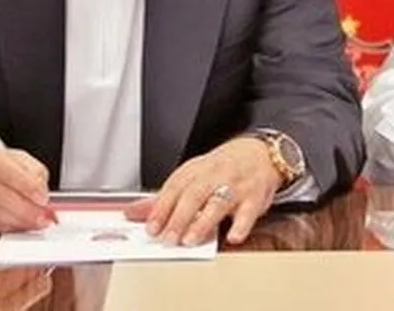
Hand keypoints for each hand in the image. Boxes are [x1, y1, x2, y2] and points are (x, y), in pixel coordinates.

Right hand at [0, 139, 52, 232]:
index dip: (27, 186)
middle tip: (43, 218)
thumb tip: (42, 189)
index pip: (7, 170)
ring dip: (15, 222)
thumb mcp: (9, 157)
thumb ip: (30, 169)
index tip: (43, 198)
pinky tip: (14, 226)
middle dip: (25, 210)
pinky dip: (1, 227)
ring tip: (33, 223)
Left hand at [123, 137, 281, 246]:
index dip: (161, 207)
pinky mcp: (255, 198)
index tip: (150, 227)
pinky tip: (232, 236)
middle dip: (179, 217)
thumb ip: (164, 198)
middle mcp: (215, 176)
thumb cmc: (223, 169)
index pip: (175, 186)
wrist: (260, 154)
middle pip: (194, 194)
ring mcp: (236, 186)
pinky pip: (249, 212)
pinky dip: (241, 225)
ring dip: (203, 222)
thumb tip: (132, 213)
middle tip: (167, 238)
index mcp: (196, 170)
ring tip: (191, 240)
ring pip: (218, 202)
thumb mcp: (193, 176)